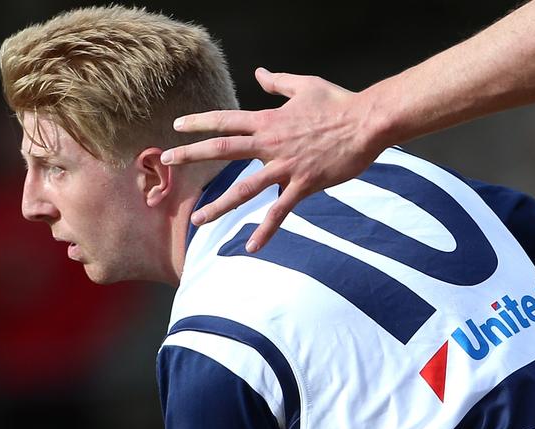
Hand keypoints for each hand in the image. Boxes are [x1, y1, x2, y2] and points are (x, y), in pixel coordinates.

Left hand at [161, 67, 381, 251]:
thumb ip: (278, 83)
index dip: (199, 123)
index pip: (226, 121)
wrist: (367, 123)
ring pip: (244, 190)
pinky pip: (280, 212)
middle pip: (222, 150)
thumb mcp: (305, 85)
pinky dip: (265, 231)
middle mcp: (270, 144)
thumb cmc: (338, 103)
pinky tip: (251, 247)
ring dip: (218, 205)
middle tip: (167, 160)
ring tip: (197, 219)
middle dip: (192, 155)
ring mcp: (285, 167)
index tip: (177, 127)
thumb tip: (259, 74)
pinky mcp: (303, 184)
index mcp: (269, 121)